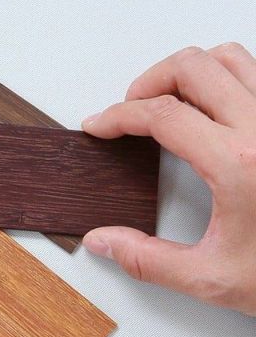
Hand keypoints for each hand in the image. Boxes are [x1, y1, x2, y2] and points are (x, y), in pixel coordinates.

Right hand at [82, 43, 255, 314]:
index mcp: (238, 163)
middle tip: (128, 112)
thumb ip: (147, 260)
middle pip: (193, 67)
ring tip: (165, 101)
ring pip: (230, 58)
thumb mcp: (211, 278)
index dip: (119, 116)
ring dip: (188, 72)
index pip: (163, 115)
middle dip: (148, 83)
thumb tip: (105, 242)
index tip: (99, 125)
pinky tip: (209, 107)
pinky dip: (223, 77)